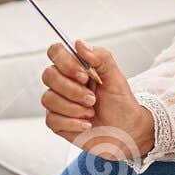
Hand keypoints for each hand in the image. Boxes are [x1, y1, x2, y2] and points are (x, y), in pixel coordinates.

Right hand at [41, 40, 154, 160]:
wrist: (126, 130)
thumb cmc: (120, 103)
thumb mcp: (115, 76)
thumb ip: (100, 57)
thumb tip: (79, 44)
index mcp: (76, 67)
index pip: (56, 52)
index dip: (65, 62)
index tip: (84, 75)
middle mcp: (63, 83)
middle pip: (48, 75)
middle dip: (73, 89)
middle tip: (92, 98)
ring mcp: (58, 102)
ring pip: (48, 98)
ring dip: (74, 107)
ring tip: (91, 112)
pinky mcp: (57, 122)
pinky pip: (52, 119)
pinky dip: (73, 122)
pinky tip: (86, 123)